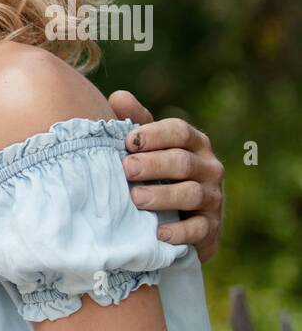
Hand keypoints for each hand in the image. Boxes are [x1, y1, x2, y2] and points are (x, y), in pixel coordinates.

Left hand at [108, 90, 224, 261]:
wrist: (176, 221)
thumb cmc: (155, 176)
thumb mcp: (146, 149)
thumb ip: (134, 123)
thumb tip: (118, 97)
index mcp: (192, 143)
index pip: (179, 131)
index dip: (154, 134)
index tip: (128, 141)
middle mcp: (207, 167)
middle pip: (183, 161)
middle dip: (154, 164)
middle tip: (126, 169)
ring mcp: (212, 197)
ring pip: (191, 193)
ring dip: (163, 195)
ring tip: (136, 198)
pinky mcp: (210, 227)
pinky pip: (199, 228)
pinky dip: (180, 231)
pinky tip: (160, 233)